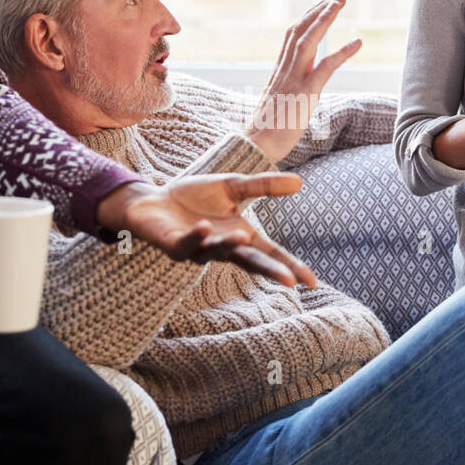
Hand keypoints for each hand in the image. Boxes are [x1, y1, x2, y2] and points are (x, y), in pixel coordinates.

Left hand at [95, 176, 318, 287]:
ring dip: (228, 245)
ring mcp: (197, 250)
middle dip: (269, 271)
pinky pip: (186, 245)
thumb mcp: (233, 186)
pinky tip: (205, 227)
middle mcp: (221, 248)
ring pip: (216, 252)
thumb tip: (300, 182)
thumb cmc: (194, 198)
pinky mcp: (173, 246)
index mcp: (239, 237)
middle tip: (289, 281)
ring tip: (243, 236)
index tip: (311, 282)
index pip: (270, 254)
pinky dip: (196, 237)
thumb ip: (263, 186)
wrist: (153, 200)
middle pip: (250, 262)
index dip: (290, 267)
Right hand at [244, 0, 360, 162]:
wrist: (256, 146)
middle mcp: (284, 71)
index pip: (290, 38)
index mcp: (278, 73)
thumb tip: (294, 93)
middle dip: (317, 12)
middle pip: (299, 31)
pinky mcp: (306, 93)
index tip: (317, 6)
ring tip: (339, 4)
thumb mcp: (275, 106)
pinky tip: (358, 42)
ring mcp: (294, 80)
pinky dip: (342, 51)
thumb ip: (285, 93)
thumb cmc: (265, 133)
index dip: (304, 19)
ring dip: (325, 19)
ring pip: (308, 40)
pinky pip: (326, 66)